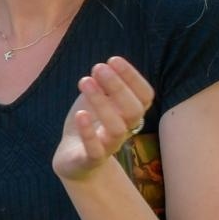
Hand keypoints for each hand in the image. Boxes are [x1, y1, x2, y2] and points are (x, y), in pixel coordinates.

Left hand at [53, 56, 154, 180]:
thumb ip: (103, 85)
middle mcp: (125, 129)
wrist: (73, 158)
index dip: (133, 77)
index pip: (145, 96)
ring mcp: (109, 146)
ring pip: (117, 128)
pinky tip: (80, 114)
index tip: (113, 60)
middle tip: (98, 67)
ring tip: (84, 81)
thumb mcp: (98, 100)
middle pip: (134, 110)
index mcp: (131, 113)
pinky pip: (95, 150)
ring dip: (101, 103)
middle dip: (118, 86)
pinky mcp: (91, 159)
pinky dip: (88, 132)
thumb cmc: (91, 123)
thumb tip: (104, 67)